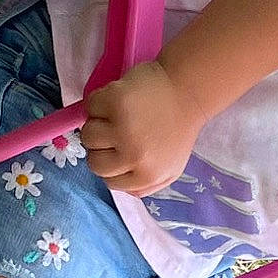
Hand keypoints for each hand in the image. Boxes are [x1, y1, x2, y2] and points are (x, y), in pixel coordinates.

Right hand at [80, 60, 205, 196]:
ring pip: (87, 135)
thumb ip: (144, 185)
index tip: (121, 148)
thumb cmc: (177, 128)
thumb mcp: (169, 169)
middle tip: (116, 131)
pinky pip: (90, 108)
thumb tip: (117, 185)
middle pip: (94, 162)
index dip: (112, 163)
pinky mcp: (115, 102)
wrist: (189, 91)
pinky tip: (118, 99)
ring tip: (118, 115)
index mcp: (147, 176)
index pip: (108, 182)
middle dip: (101, 148)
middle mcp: (134, 156)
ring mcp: (123, 129)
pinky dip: (98, 102)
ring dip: (97, 123)